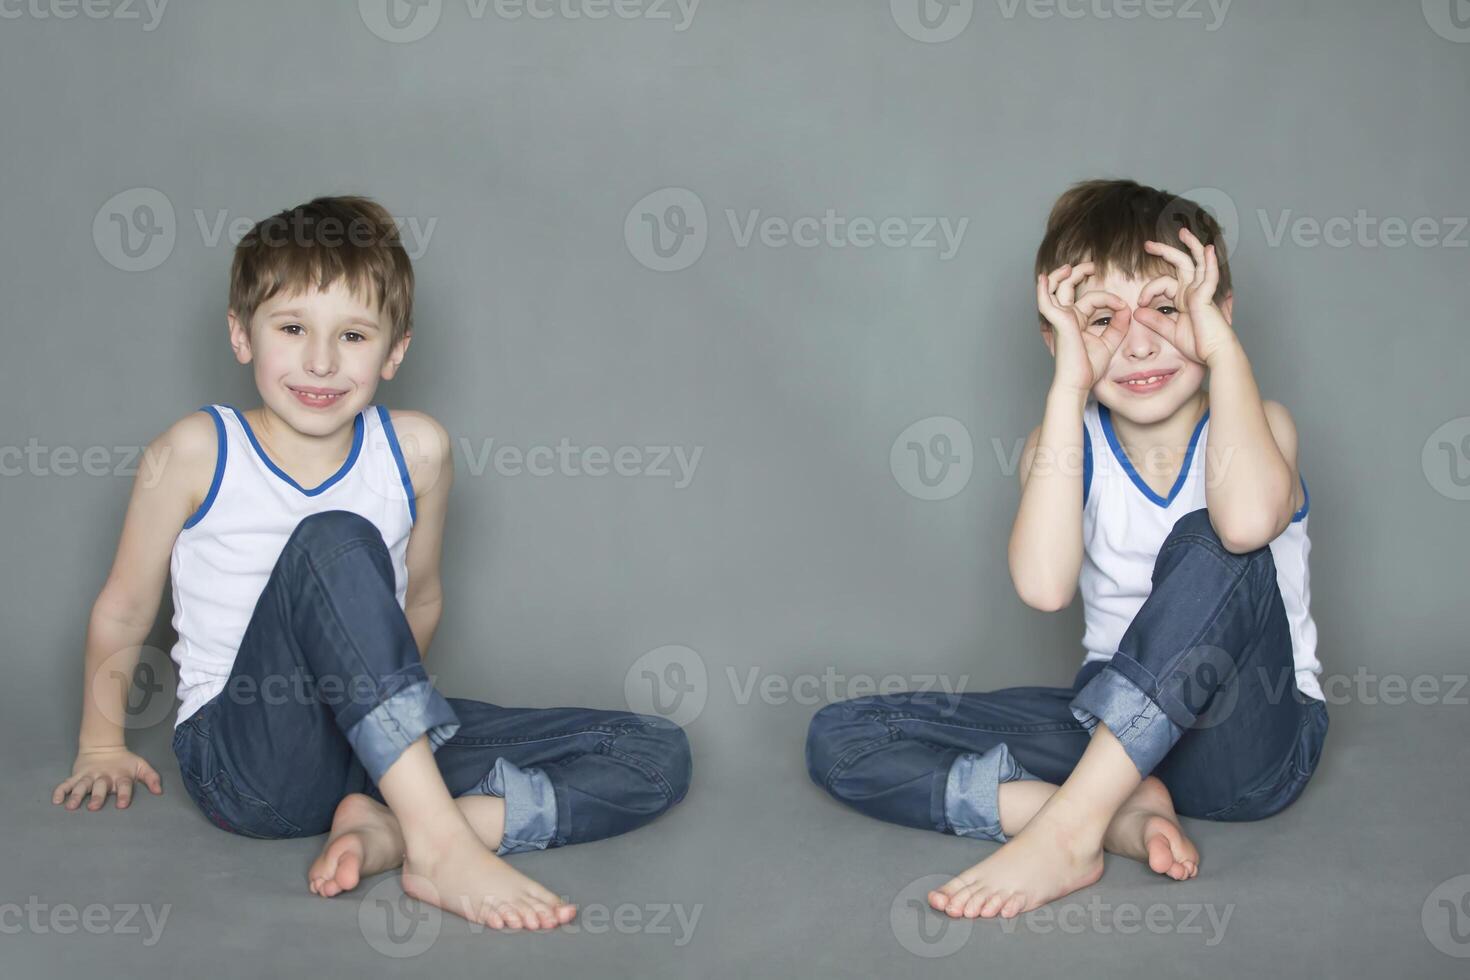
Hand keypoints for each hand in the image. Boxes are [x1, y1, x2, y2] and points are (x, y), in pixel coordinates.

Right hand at [53, 746, 163, 811]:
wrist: (103, 747)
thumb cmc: (124, 762)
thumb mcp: (140, 766)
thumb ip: (151, 778)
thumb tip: (159, 792)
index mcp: (120, 776)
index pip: (123, 785)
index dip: (124, 794)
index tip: (122, 805)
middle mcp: (104, 776)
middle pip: (100, 787)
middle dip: (97, 796)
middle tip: (94, 807)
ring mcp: (89, 776)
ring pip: (81, 786)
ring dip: (76, 795)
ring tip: (71, 806)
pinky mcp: (77, 775)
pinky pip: (66, 783)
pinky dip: (60, 790)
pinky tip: (56, 800)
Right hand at [1037, 262, 1131, 393]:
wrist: (1079, 382)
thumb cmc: (1089, 367)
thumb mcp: (1110, 342)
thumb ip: (1118, 325)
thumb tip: (1127, 308)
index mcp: (1076, 321)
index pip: (1091, 299)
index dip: (1109, 299)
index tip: (1123, 307)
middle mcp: (1066, 317)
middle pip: (1067, 287)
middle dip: (1078, 273)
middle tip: (1091, 266)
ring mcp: (1060, 318)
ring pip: (1056, 289)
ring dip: (1062, 275)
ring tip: (1072, 267)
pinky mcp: (1058, 322)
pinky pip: (1047, 302)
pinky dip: (1044, 290)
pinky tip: (1044, 279)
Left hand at [1135, 227, 1237, 366]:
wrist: (1215, 354)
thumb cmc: (1198, 344)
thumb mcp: (1170, 331)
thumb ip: (1155, 320)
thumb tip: (1137, 312)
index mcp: (1186, 297)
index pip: (1164, 283)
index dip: (1148, 290)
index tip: (1139, 303)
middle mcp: (1194, 291)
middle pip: (1181, 264)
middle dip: (1165, 251)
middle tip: (1147, 244)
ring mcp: (1202, 291)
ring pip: (1196, 262)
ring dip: (1190, 245)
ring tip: (1182, 231)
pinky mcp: (1207, 297)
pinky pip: (1209, 275)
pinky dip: (1209, 262)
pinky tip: (1207, 249)